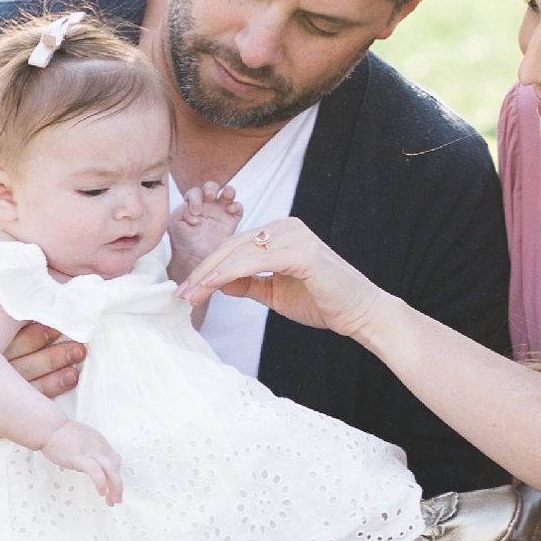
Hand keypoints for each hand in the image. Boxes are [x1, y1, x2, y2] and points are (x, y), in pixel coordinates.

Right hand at [43, 416, 124, 506]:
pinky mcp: (81, 457)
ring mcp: (91, 452)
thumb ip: (91, 453)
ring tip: (112, 499)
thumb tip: (93, 466)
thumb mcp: (84, 442)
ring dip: (114, 487)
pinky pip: (96, 472)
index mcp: (100, 443)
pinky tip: (101, 492)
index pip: (115, 461)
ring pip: (111, 470)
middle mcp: (100, 447)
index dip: (117, 476)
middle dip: (118, 485)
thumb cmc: (62, 435)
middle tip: (117, 498)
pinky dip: (101, 483)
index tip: (116, 487)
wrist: (51, 428)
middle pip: (116, 468)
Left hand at [167, 179, 242, 267]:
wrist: (194, 259)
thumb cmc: (183, 241)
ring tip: (226, 194)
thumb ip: (181, 211)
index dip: (195, 198)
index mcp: (193, 203)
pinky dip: (237, 206)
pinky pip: (238, 208)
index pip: (195, 192)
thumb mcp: (175, 224)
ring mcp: (220, 211)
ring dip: (228, 191)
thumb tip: (193, 209)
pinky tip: (231, 210)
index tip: (194, 212)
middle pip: (212, 187)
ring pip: (228, 193)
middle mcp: (207, 205)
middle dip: (211, 188)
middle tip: (209, 195)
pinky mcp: (231, 220)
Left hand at [177, 211, 383, 344]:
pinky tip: (213, 286)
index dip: (207, 268)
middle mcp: (286, 227)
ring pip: (239, 251)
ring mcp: (294, 236)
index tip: (187, 291)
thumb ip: (249, 283)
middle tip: (181, 294)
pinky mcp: (302, 252)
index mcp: (281, 233)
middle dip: (203, 271)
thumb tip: (219, 282)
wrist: (360, 313)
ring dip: (210, 274)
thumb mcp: (275, 292)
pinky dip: (230, 272)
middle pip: (231, 245)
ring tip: (191, 294)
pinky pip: (256, 260)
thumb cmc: (322, 301)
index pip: (233, 246)